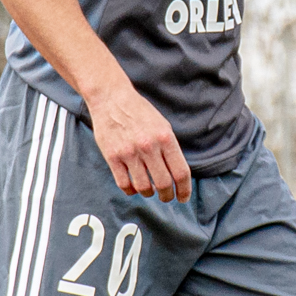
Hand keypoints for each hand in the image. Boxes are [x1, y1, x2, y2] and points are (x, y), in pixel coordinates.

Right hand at [86, 80, 189, 201]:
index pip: (180, 172)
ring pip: (144, 187)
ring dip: (149, 194)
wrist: (111, 98)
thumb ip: (170, 148)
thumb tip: (177, 174)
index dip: (184, 190)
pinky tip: (133, 187)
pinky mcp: (112, 157)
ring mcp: (129, 153)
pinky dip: (131, 190)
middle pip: (164, 183)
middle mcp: (149, 146)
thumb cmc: (139, 112)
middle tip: (166, 197)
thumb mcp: (163, 125)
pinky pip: (124, 184)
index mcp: (165, 138)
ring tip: (150, 191)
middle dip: (167, 196)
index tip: (183, 197)